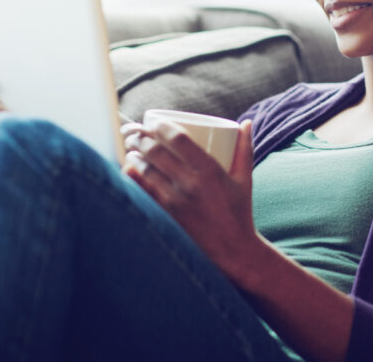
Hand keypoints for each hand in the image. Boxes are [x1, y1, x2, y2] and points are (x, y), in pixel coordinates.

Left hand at [121, 119, 262, 276]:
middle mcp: (189, 183)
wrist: (232, 251)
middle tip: (133, 130)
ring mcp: (175, 200)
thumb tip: (245, 122)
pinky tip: (127, 167)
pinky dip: (132, 176)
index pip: (178, 139)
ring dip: (133, 153)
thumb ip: (245, 148)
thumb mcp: (245, 178)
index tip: (153, 121)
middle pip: (156, 151)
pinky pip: (142, 190)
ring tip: (129, 145)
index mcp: (209, 170)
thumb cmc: (239, 212)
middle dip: (139, 136)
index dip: (161, 126)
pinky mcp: (166, 214)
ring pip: (145, 168)